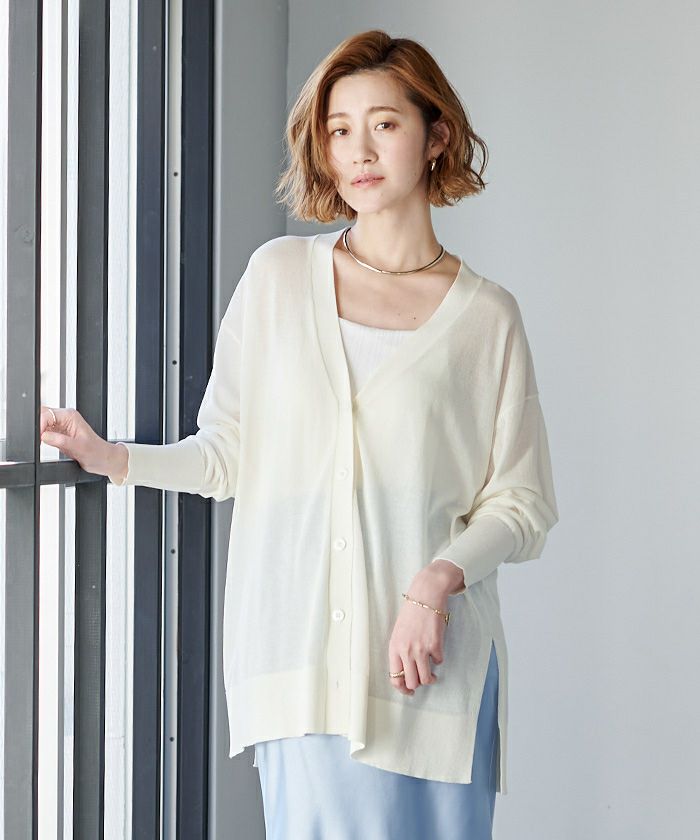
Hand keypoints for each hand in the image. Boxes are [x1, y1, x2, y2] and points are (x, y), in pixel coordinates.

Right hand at [39, 405, 124, 478]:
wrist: (103, 459)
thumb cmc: (97, 452)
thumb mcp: (78, 447)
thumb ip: (60, 441)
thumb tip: (44, 436)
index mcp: (70, 416)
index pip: (47, 414)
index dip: (40, 424)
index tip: (39, 437)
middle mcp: (65, 418)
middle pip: (42, 416)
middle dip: (38, 428)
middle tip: (42, 441)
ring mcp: (61, 426)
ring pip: (41, 425)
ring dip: (41, 434)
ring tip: (49, 444)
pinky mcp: (59, 434)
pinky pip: (44, 433)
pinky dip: (43, 439)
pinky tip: (50, 445)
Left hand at [387, 570, 450, 695]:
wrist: (425, 595)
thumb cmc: (411, 612)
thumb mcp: (398, 632)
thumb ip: (400, 651)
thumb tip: (406, 670)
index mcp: (394, 647)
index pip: (394, 678)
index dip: (402, 689)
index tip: (408, 691)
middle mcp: (406, 651)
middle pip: (411, 682)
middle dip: (417, 685)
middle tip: (422, 680)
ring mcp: (421, 649)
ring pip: (426, 678)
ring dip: (430, 678)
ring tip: (432, 674)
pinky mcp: (435, 645)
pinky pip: (439, 662)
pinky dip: (438, 659)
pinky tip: (436, 650)